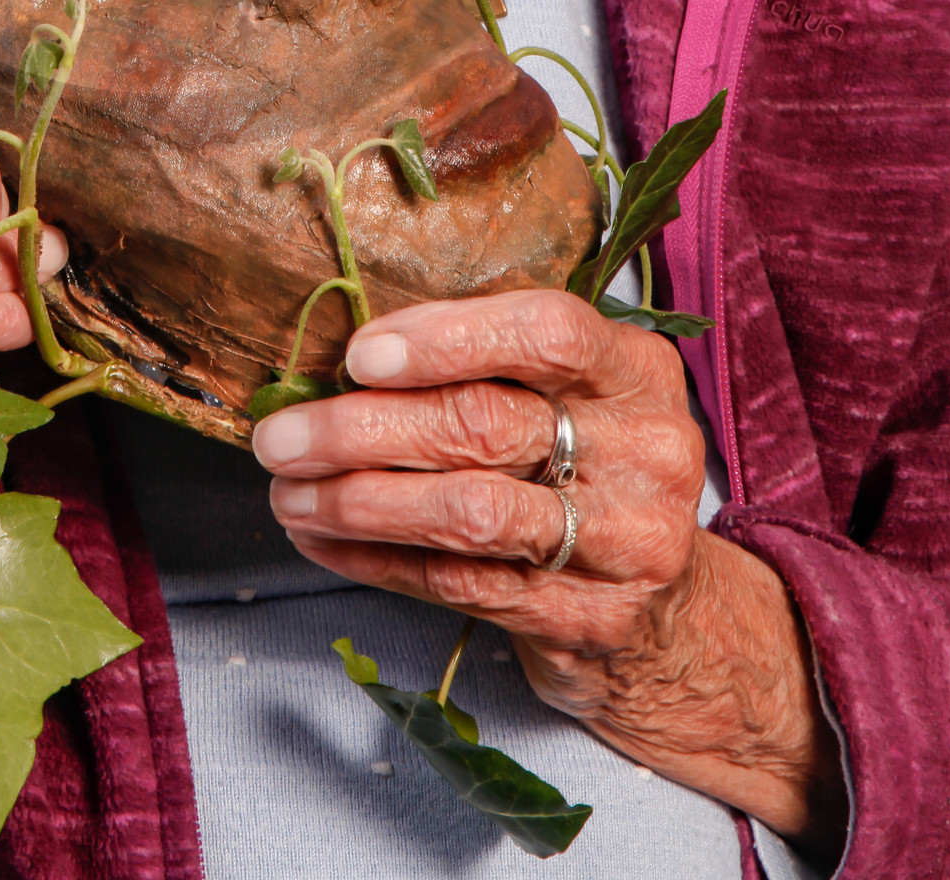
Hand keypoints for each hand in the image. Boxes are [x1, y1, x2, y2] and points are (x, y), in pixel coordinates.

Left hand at [252, 290, 846, 859]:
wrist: (671, 609)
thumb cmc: (585, 466)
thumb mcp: (568, 394)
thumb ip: (484, 364)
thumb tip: (346, 358)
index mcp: (637, 370)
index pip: (547, 332)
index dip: (445, 340)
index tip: (356, 356)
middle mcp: (647, 450)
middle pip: (485, 427)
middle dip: (362, 430)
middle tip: (278, 438)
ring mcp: (628, 541)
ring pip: (467, 513)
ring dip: (358, 501)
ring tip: (288, 493)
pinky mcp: (591, 617)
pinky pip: (461, 584)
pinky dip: (377, 560)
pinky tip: (324, 542)